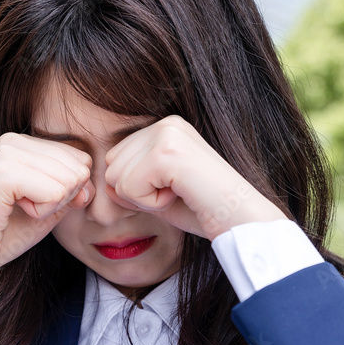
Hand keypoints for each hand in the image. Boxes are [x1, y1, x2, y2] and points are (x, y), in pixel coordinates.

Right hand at [0, 132, 94, 286]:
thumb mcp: (51, 206)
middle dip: (60, 198)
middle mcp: (14, 140)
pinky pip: (55, 192)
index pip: (81, 159)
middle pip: (78, 168)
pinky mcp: (4, 174)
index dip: (69, 191)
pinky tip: (13, 212)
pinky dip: (41, 212)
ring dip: (49, 206)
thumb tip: (89, 183)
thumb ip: (75, 189)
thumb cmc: (8, 231)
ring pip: (69, 180)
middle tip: (24, 208)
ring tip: (17, 209)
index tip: (33, 202)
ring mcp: (7, 153)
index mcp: (25, 142)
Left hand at [102, 115, 288, 240]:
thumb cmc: (203, 210)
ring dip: (145, 199)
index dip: (136, 189)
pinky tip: (180, 196)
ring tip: (180, 194)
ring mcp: (168, 134)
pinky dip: (151, 203)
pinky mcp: (167, 152)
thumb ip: (130, 182)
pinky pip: (130, 187)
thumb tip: (103, 183)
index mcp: (164, 128)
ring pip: (116, 179)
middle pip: (111, 168)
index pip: (115, 160)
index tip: (172, 191)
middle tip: (176, 194)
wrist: (240, 221)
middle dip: (136, 193)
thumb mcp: (158, 192)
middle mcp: (165, 124)